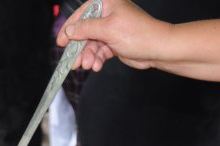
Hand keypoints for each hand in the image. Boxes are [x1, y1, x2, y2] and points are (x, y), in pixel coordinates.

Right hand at [57, 0, 171, 71]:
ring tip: (89, 66)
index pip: (82, 14)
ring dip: (88, 56)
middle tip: (73, 62)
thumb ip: (85, 29)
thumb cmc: (139, 33)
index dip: (70, 28)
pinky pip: (99, 51)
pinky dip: (96, 59)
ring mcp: (111, 30)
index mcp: (107, 3)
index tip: (61, 42)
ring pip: (91, 44)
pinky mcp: (114, 43)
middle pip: (84, 32)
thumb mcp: (108, 29)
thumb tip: (68, 30)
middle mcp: (108, 15)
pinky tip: (97, 66)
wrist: (158, 49)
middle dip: (80, 49)